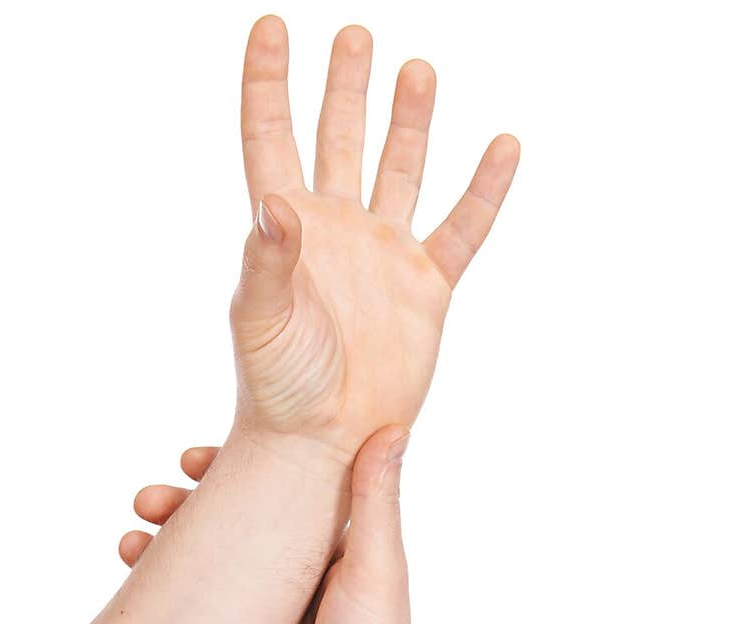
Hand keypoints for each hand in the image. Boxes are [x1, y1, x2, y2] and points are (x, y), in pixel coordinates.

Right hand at [119, 427, 429, 623]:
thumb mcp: (375, 563)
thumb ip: (376, 498)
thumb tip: (392, 423)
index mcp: (328, 545)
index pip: (273, 488)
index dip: (231, 467)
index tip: (191, 457)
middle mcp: (295, 573)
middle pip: (229, 522)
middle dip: (182, 506)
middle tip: (145, 499)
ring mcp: (264, 614)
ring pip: (205, 565)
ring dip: (163, 546)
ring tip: (129, 542)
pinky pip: (194, 615)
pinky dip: (162, 594)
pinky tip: (133, 582)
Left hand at [229, 17, 519, 464]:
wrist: (324, 443)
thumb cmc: (278, 388)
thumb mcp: (260, 320)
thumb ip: (266, 259)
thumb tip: (277, 202)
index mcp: (286, 230)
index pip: (270, 138)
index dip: (267, 84)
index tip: (270, 27)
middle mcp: (335, 231)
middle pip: (340, 138)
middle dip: (344, 87)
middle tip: (354, 36)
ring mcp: (383, 255)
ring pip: (400, 170)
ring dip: (409, 121)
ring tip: (415, 70)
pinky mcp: (426, 288)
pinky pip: (462, 228)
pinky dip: (485, 189)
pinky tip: (502, 145)